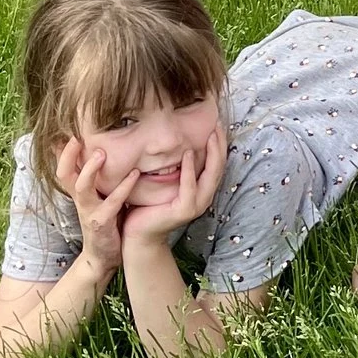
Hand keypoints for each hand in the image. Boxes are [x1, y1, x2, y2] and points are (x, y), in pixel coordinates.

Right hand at [55, 137, 138, 274]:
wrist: (104, 255)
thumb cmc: (106, 219)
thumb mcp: (98, 196)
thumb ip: (99, 177)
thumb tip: (104, 150)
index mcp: (79, 191)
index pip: (64, 167)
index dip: (62, 150)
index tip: (67, 129)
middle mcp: (80, 199)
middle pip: (63, 174)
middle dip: (68, 155)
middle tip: (76, 136)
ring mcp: (88, 211)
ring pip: (81, 188)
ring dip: (90, 170)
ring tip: (101, 153)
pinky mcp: (101, 222)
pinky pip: (111, 203)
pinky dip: (123, 187)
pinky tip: (135, 173)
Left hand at [119, 123, 224, 251]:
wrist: (138, 234)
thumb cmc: (148, 205)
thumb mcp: (164, 182)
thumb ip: (174, 167)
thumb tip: (172, 141)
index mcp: (202, 190)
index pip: (217, 164)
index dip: (219, 144)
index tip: (216, 123)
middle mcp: (204, 197)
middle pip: (218, 167)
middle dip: (220, 145)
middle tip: (217, 125)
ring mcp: (197, 204)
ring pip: (211, 176)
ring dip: (211, 154)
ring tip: (209, 135)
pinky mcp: (185, 210)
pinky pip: (190, 186)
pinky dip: (189, 170)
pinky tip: (187, 154)